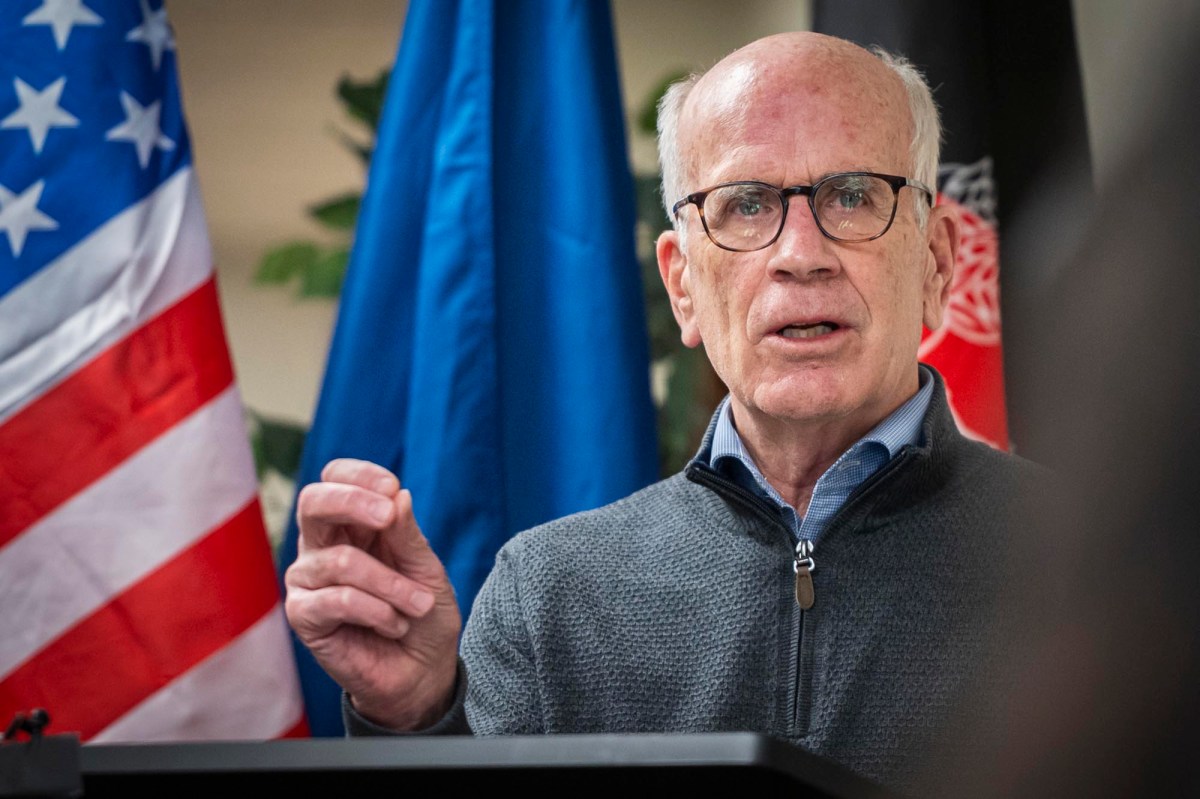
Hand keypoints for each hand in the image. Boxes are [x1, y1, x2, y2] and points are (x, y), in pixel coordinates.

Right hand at [284, 459, 461, 729]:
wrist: (422, 670)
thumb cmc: (422, 612)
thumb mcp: (425, 568)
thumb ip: (406, 534)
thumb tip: (397, 494)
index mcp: (351, 524)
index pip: (334, 478)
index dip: (359, 475)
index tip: (392, 489)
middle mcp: (322, 545)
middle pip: (312, 502)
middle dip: (352, 501)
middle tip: (387, 515)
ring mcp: (308, 580)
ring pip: (340, 560)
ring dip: (390, 584)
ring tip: (417, 605)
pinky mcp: (303, 616)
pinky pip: (336, 600)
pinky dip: (376, 610)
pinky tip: (394, 625)